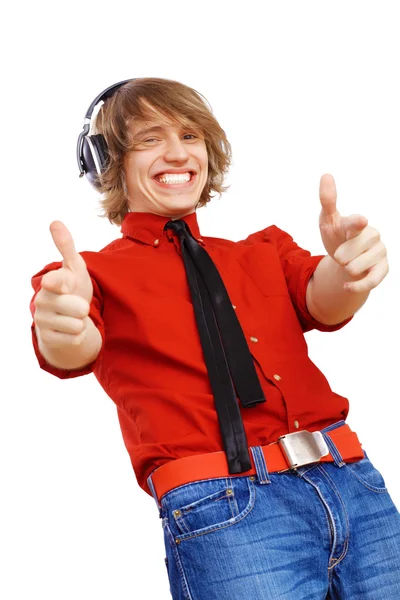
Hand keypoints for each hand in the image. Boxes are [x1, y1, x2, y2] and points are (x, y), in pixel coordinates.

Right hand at [34, 221, 93, 347]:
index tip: (53, 282)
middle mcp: (42, 301)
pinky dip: (79, 334)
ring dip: (81, 322)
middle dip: (84, 307)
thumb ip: (67, 247)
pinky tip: (70, 329)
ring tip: (74, 317)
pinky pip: (76, 338)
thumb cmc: (73, 289)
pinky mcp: (49, 339)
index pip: (55, 282)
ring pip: (78, 325)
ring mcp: (43, 321)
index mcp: (50, 283)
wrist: (67, 317)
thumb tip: (55, 222)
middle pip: (78, 308)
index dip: (58, 282)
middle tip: (77, 304)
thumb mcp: (75, 268)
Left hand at [318, 174, 388, 292]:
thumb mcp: (328, 221)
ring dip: (346, 270)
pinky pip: (368, 283)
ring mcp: (380, 252)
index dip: (355, 224)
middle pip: (346, 255)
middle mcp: (372, 236)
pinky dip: (354, 286)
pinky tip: (347, 284)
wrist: (345, 261)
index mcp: (357, 223)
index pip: (354, 224)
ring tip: (350, 263)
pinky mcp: (383, 269)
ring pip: (354, 269)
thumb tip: (326, 175)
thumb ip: (328, 201)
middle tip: (342, 253)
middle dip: (338, 258)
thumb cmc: (337, 237)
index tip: (359, 221)